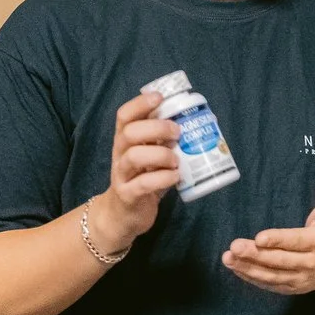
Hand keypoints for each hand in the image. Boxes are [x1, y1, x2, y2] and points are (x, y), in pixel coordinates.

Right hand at [87, 91, 180, 255]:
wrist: (122, 216)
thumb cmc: (141, 179)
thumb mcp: (150, 156)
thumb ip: (163, 141)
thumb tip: (195, 122)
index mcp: (125, 140)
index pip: (124, 115)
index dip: (140, 103)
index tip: (160, 98)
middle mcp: (120, 154)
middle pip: (130, 132)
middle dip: (156, 128)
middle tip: (177, 133)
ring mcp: (122, 175)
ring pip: (134, 157)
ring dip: (160, 155)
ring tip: (177, 160)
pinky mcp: (128, 196)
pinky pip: (142, 184)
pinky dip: (162, 179)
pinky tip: (175, 177)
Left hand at [223, 184, 314, 295]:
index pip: (295, 242)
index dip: (276, 240)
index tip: (258, 238)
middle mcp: (309, 263)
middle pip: (279, 260)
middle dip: (255, 254)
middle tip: (234, 247)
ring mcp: (299, 279)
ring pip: (271, 275)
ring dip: (248, 267)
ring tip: (228, 258)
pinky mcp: (291, 288)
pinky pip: (269, 285)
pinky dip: (251, 278)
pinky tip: (236, 268)